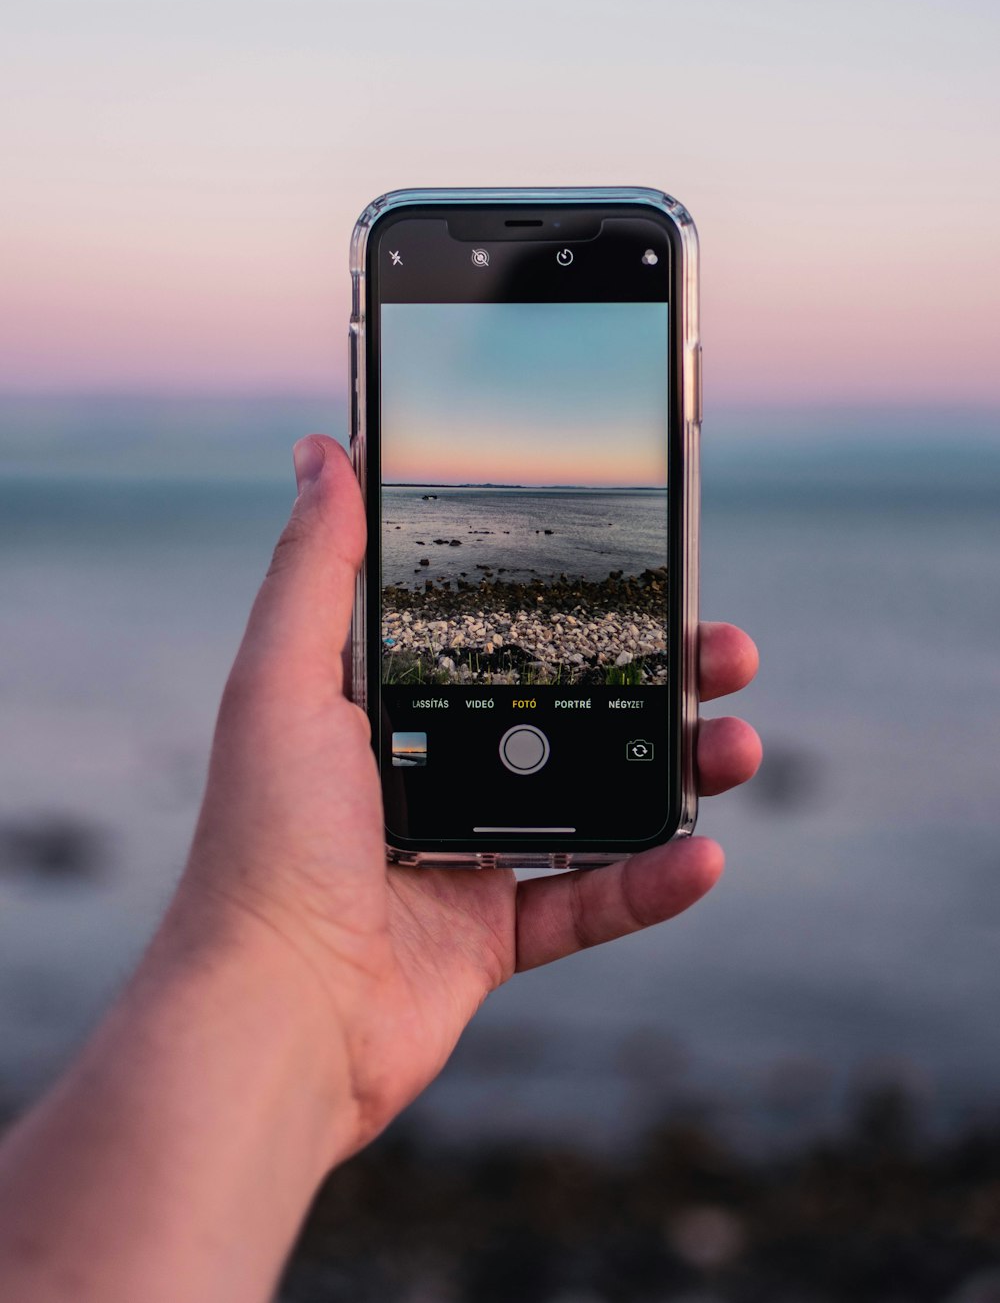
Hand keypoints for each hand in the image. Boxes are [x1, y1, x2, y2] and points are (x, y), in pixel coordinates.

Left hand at [182, 435, 760, 1160]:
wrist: (272, 1012)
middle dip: (655, 683)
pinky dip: (651, 884)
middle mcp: (431, 776)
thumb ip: (317, 568)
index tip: (643, 574)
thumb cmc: (265, 839)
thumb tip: (323, 452)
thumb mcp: (283, 679)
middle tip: (725, 654)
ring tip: (737, 746)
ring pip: (595, 804)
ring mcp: (465, 858)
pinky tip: (704, 855)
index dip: (576, 607)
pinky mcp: (491, 937)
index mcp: (389, 711)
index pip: (502, 639)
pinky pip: (589, 905)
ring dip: (676, 775)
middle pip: (567, 715)